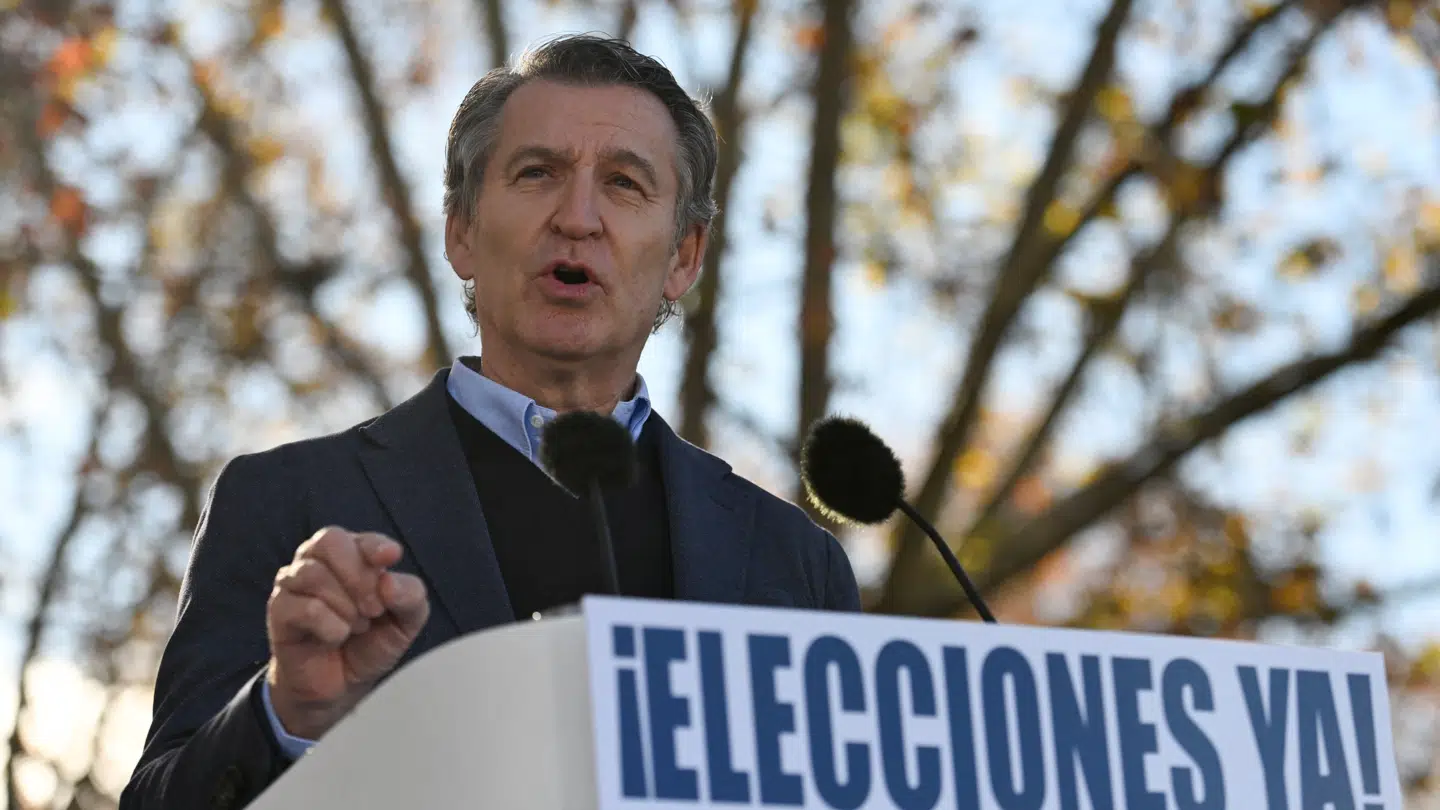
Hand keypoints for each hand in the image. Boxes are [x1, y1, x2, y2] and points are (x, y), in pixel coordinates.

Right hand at [265, 527, 429, 739]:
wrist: (340, 687)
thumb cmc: (370, 644)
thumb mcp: (406, 622)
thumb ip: (411, 596)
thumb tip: (389, 582)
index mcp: (352, 555)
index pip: (361, 538)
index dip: (376, 547)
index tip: (391, 559)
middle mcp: (319, 561)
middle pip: (330, 541)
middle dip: (359, 576)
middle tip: (374, 610)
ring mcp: (294, 583)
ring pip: (314, 574)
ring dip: (345, 605)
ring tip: (356, 627)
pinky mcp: (279, 610)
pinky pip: (305, 608)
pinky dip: (330, 626)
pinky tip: (336, 637)